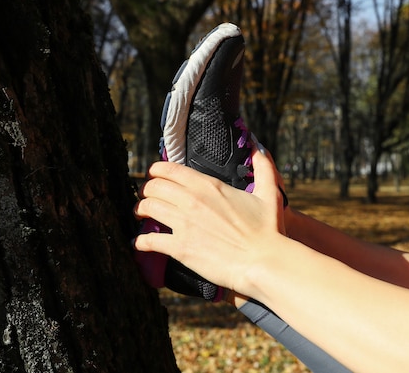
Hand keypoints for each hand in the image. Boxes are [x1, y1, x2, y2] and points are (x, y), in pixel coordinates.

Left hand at [133, 149, 285, 294]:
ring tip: (139, 215)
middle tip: (145, 197)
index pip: (168, 169)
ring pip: (147, 208)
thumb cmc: (268, 230)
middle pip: (153, 187)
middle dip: (146, 190)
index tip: (153, 176)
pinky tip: (140, 243)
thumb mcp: (269, 193)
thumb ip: (263, 167)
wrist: (264, 262)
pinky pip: (150, 240)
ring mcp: (184, 223)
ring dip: (140, 211)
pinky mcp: (180, 247)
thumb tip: (257, 146)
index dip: (155, 171)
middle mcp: (191, 200)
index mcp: (208, 185)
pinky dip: (141, 241)